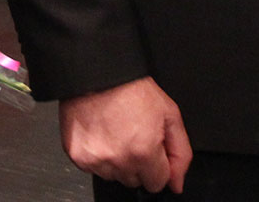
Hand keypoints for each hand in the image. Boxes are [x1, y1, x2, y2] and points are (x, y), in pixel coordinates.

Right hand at [60, 76, 191, 193]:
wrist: (97, 74)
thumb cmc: (131, 89)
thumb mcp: (170, 115)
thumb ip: (180, 153)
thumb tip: (176, 182)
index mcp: (143, 151)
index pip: (157, 183)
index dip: (157, 165)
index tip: (151, 149)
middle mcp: (119, 160)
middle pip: (134, 180)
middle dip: (137, 163)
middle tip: (133, 136)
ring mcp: (96, 160)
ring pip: (114, 176)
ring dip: (117, 160)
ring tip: (116, 132)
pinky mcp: (78, 156)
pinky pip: (94, 168)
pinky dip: (98, 155)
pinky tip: (102, 134)